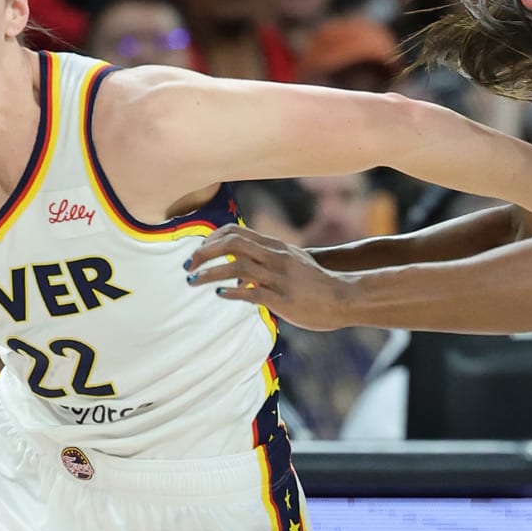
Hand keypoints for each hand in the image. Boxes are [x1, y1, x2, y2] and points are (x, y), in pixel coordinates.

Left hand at [185, 224, 351, 330]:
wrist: (344, 297)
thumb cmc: (316, 283)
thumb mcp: (292, 261)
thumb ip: (267, 259)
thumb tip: (240, 267)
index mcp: (275, 246)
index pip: (235, 232)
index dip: (211, 239)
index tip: (198, 252)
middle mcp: (275, 257)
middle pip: (232, 244)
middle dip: (204, 252)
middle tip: (187, 265)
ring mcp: (278, 277)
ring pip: (236, 267)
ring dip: (209, 272)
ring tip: (192, 281)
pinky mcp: (282, 298)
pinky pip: (250, 292)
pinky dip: (231, 291)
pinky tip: (219, 294)